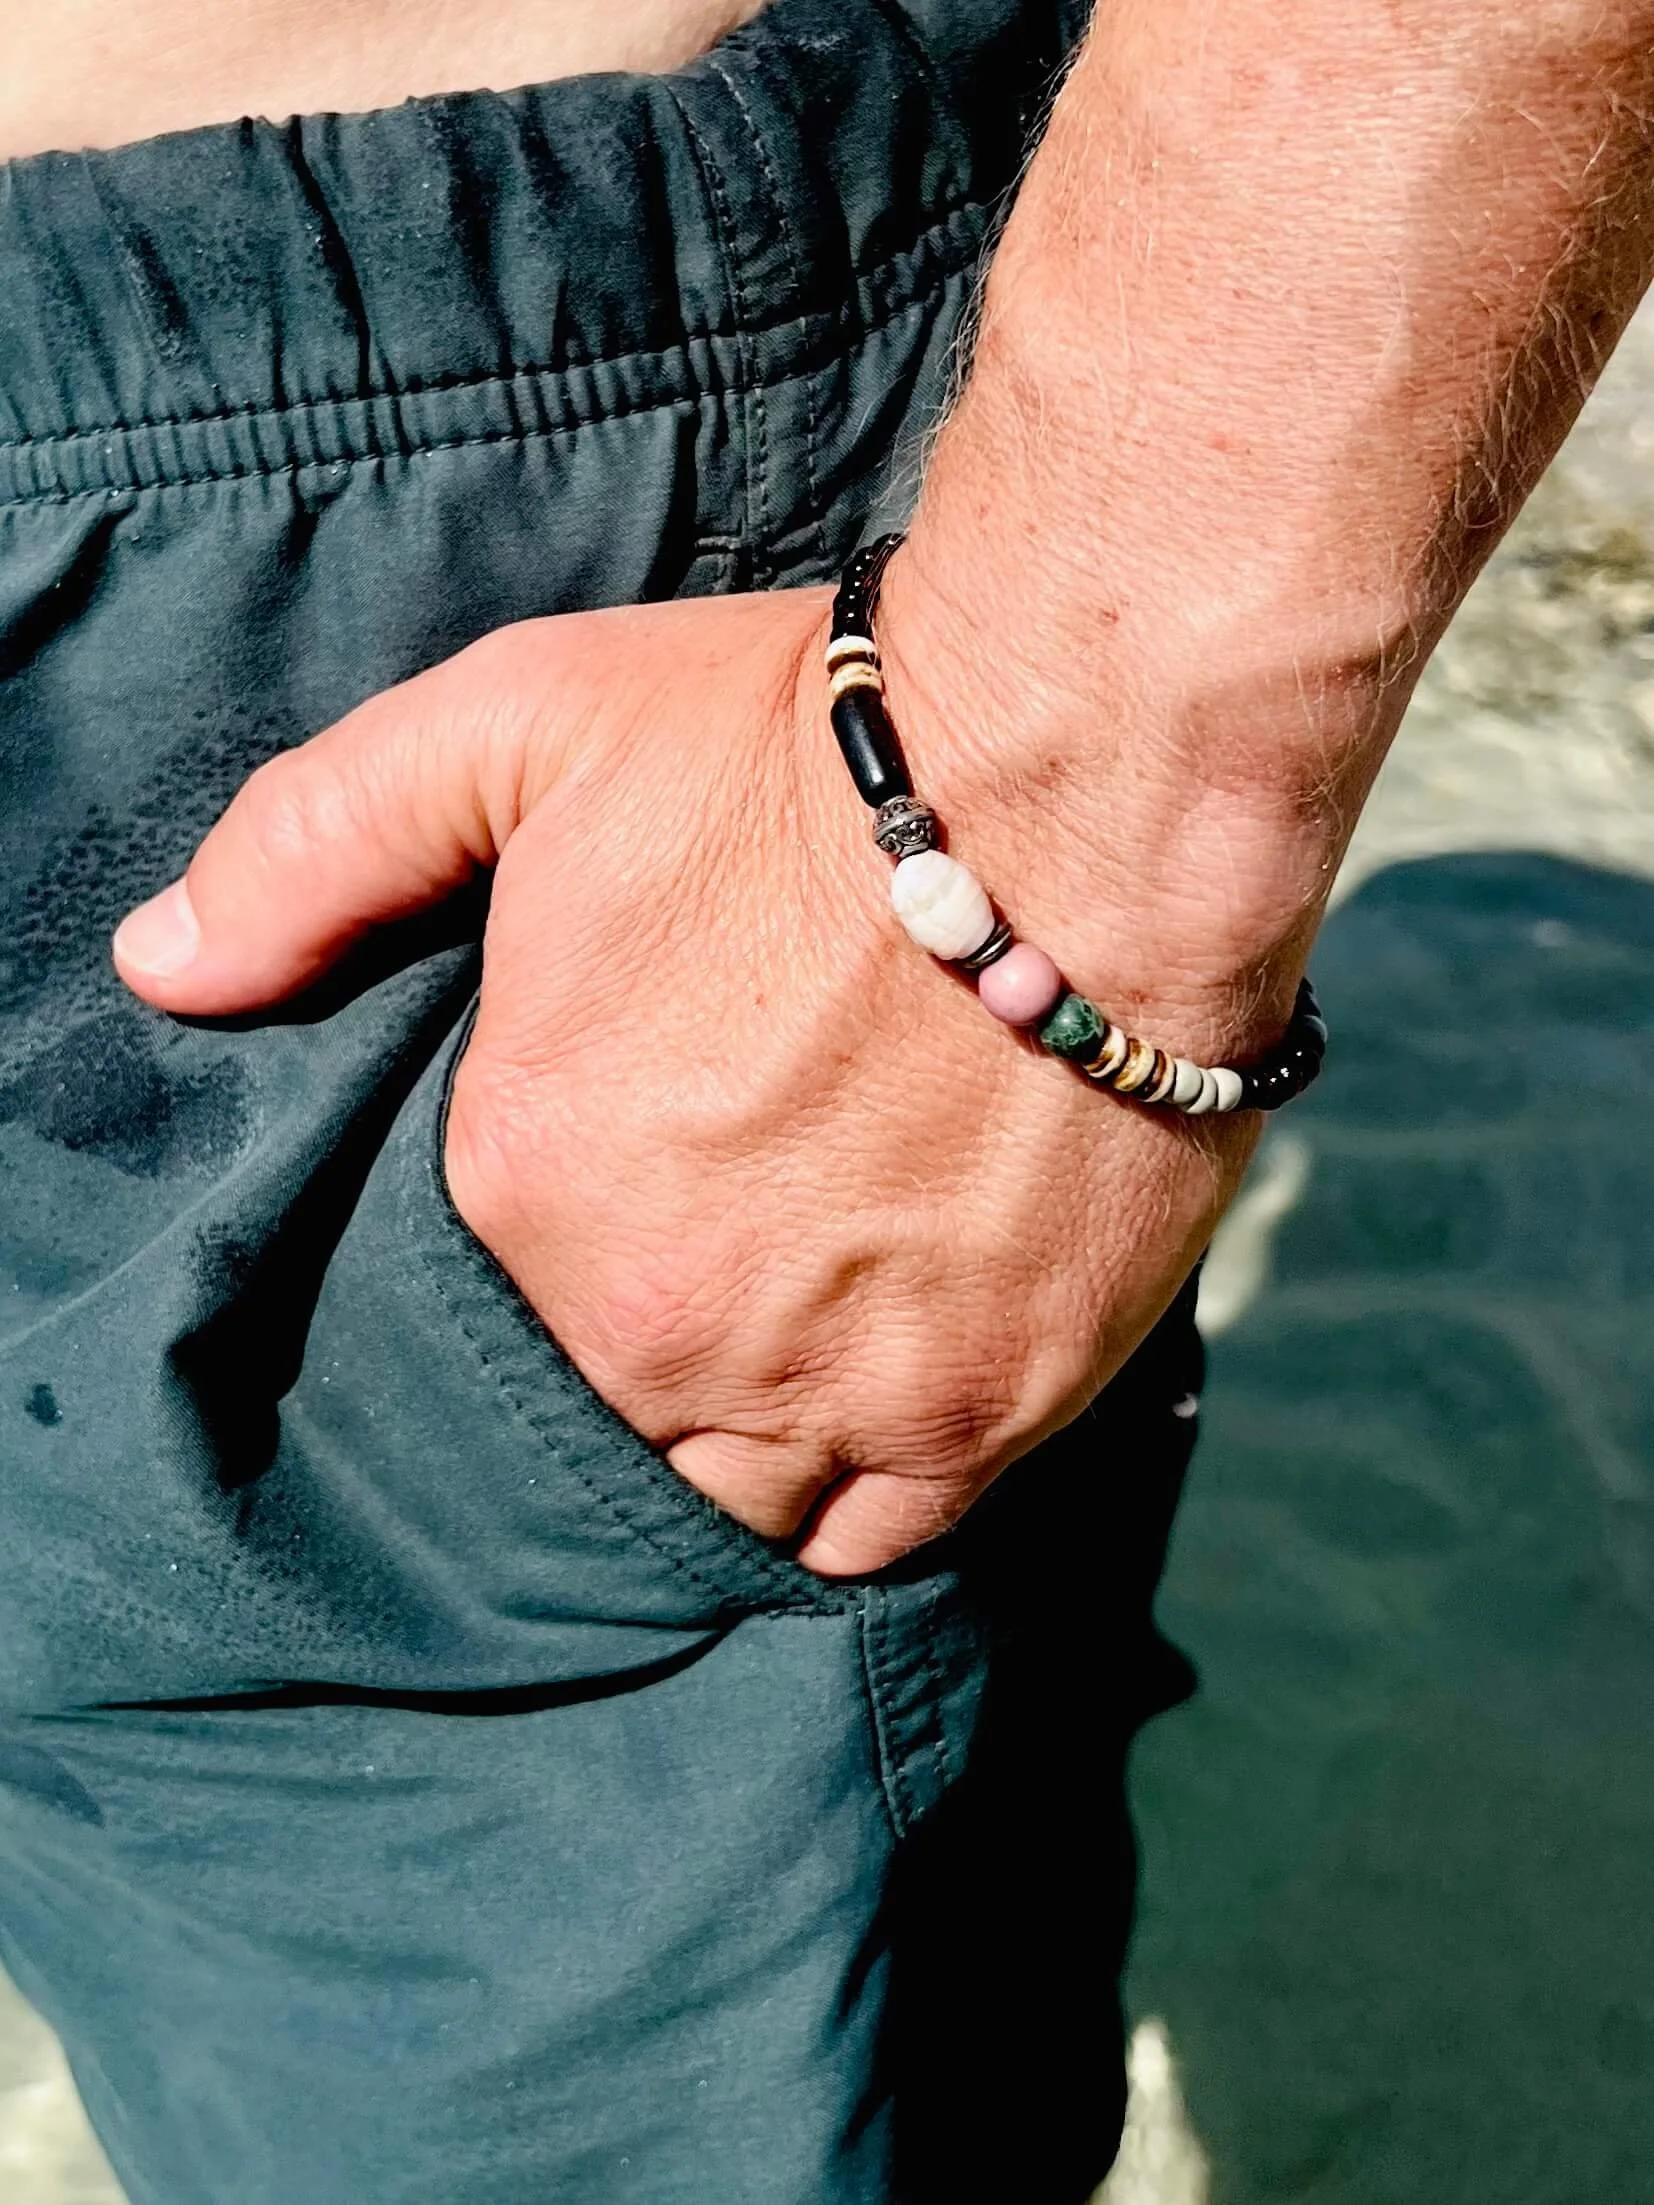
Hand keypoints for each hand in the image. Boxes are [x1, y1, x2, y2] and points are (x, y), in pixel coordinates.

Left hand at [112, 584, 1267, 1573]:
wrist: (1081, 781)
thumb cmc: (794, 747)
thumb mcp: (514, 728)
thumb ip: (314, 848)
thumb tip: (160, 967)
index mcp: (529, 1179)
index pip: (503, 1278)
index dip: (577, 1216)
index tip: (657, 1146)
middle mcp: (659, 1321)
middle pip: (615, 1402)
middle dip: (660, 1331)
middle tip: (745, 1231)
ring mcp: (830, 1384)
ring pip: (742, 1492)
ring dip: (754, 1428)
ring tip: (810, 1324)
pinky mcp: (988, 1408)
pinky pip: (885, 1530)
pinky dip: (867, 1482)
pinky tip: (883, 1391)